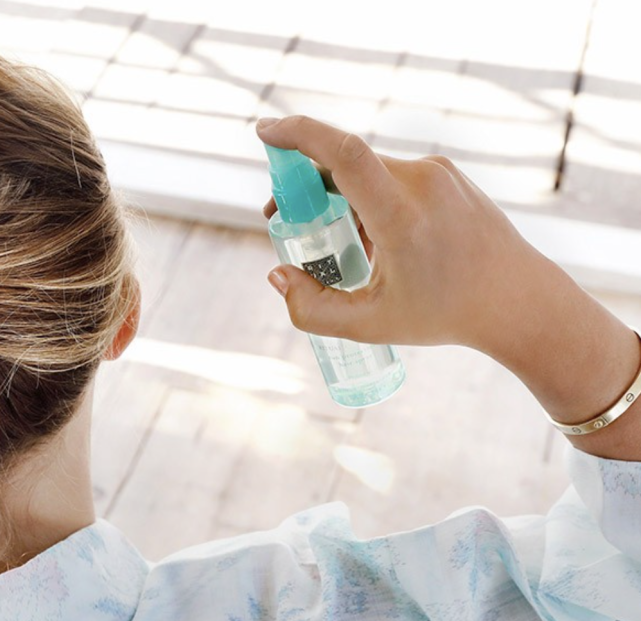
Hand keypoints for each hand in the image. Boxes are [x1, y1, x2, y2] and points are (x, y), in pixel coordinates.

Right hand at [258, 115, 640, 458]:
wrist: (519, 301)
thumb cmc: (446, 315)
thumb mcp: (370, 325)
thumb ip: (311, 308)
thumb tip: (276, 275)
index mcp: (402, 214)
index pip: (344, 152)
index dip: (298, 134)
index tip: (264, 132)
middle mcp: (421, 181)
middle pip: (342, 165)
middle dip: (302, 186)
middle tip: (281, 219)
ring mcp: (438, 172)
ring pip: (364, 172)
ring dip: (336, 197)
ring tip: (340, 244)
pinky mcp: (446, 173)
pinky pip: (389, 175)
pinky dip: (365, 197)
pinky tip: (373, 239)